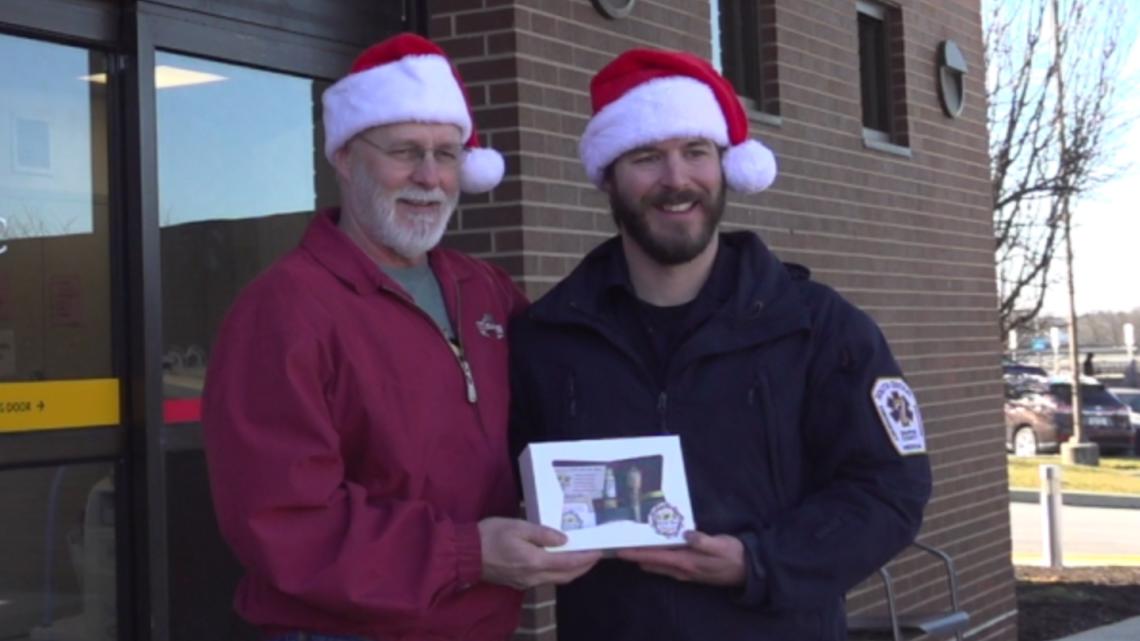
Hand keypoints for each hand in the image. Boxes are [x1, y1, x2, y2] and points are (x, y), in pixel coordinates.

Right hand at [478, 517, 602, 589]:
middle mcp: (534, 577)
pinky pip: (545, 580)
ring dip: (571, 571)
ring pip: (557, 580)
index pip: (568, 563)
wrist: (466, 554)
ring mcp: (526, 583)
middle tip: (595, 556)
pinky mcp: (519, 583)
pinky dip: (558, 572)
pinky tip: (559, 562)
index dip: (586, 558)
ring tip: (581, 557)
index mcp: (535, 561)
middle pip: (566, 576)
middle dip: (583, 567)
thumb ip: (542, 533)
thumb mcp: (517, 526)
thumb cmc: (491, 535)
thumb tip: (564, 539)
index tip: (600, 551)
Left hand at [616, 530, 745, 585]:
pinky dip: (657, 557)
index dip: (637, 554)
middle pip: (652, 563)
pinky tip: (655, 548)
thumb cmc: (734, 556)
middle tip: (619, 545)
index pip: (655, 558)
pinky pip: (667, 564)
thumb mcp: (721, 546)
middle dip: (636, 556)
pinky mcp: (690, 569)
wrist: (748, 570)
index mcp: (687, 562)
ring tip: (632, 545)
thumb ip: (703, 541)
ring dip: (645, 557)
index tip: (619, 551)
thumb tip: (686, 534)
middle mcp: (682, 569)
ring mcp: (685, 571)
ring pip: (658, 565)